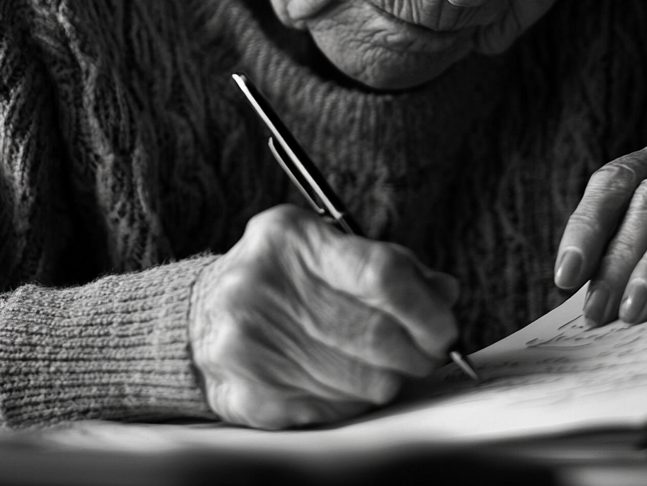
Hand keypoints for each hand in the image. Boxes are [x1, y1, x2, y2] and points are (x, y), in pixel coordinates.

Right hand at [189, 205, 458, 428]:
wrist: (200, 318)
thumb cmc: (283, 277)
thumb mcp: (326, 248)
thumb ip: (388, 264)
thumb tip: (445, 293)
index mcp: (289, 238)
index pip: (380, 274)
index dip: (425, 306)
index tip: (445, 323)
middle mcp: (263, 286)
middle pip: (375, 333)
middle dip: (418, 350)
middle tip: (430, 353)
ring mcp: (251, 344)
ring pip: (361, 379)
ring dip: (390, 377)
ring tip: (388, 366)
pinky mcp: (249, 394)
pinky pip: (333, 408)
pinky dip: (355, 399)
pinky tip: (348, 381)